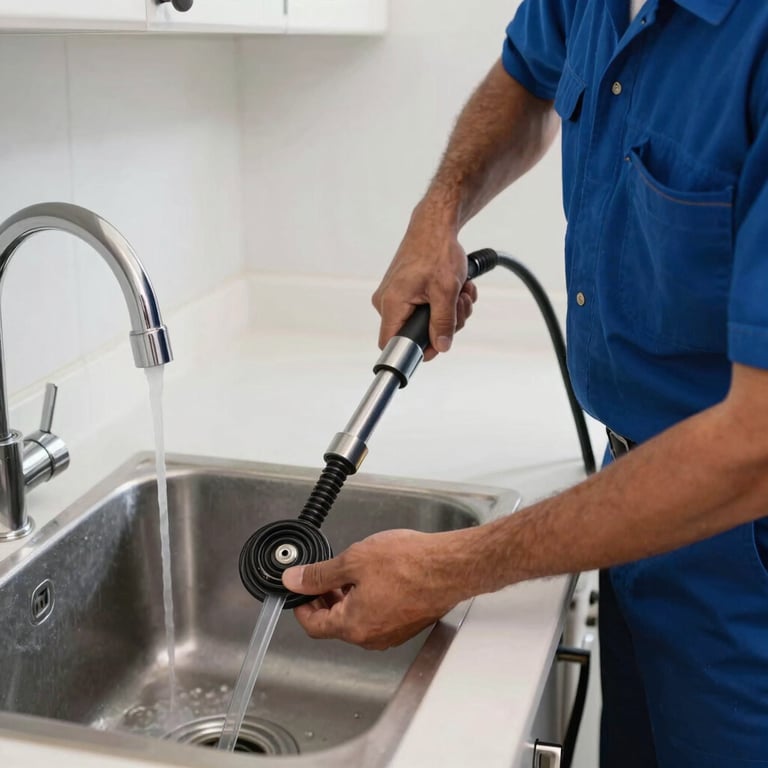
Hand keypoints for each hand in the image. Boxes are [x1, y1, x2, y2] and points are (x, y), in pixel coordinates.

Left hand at [281, 529, 467, 649]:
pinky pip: (376, 617)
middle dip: (324, 599)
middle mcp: (371, 637)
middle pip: (335, 624)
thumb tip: (294, 581)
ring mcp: (391, 633)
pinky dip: (367, 601)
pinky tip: (373, 578)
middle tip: (323, 575)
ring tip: (350, 572)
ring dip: (346, 599)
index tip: (299, 589)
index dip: (301, 605)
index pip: (313, 626)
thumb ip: (319, 574)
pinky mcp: (406, 625)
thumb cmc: (410, 563)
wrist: (450, 566)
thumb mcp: (354, 560)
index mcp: (353, 626)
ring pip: (356, 620)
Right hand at [372, 209, 477, 361]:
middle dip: (446, 323)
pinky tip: (457, 287)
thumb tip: (441, 347)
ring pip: (425, 321)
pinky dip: (445, 301)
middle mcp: (387, 302)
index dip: (419, 349)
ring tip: (462, 291)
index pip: (392, 344)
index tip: (441, 340)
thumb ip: (443, 323)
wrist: (434, 225)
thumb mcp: (446, 290)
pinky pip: (425, 308)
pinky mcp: (405, 292)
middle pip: (416, 334)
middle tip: (461, 305)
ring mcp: (395, 297)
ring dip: (451, 311)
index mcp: (391, 304)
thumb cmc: (437, 250)